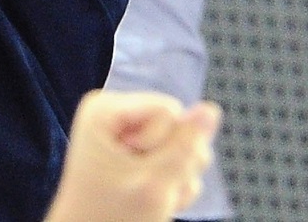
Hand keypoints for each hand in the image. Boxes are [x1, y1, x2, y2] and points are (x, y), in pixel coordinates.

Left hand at [45, 89, 219, 221]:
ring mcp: (127, 132)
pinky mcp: (138, 151)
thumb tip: (211, 109)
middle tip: (146, 187)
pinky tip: (151, 198)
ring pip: (183, 146)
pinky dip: (171, 184)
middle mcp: (116, 112)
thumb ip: (185, 148)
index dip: (166, 145)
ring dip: (175, 178)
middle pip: (178, 126)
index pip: (170, 110)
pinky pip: (176, 160)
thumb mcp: (153, 185)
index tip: (135, 168)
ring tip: (148, 194)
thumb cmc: (112, 217)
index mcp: (107, 108)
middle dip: (174, 163)